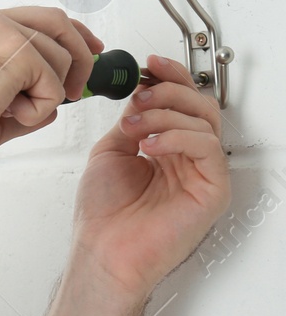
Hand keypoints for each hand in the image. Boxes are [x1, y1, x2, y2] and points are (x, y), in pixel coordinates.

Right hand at [0, 7, 104, 172]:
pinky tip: (7, 114)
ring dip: (47, 95)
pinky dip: (39, 108)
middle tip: (82, 85)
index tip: (88, 51)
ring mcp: (0, 31)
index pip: (35, 19)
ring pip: (59, 57)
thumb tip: (53, 105)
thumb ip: (21, 99)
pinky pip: (53, 82)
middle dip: (80, 53)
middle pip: (56, 21)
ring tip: (11, 113)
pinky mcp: (15, 51)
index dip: (68, 35)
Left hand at [69, 53, 230, 297]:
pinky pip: (207, 147)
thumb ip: (130, 121)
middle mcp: (187, 158)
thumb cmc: (104, 214)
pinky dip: (178, 137)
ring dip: (166, 114)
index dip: (170, 78)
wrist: (103, 250)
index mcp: (165, 148)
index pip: (180, 104)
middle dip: (169, 91)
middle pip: (199, 106)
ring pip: (204, 122)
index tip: (150, 65)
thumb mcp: (110, 152)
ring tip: (135, 125)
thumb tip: (139, 93)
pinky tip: (150, 145)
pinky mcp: (212, 190)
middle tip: (142, 94)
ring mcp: (201, 173)